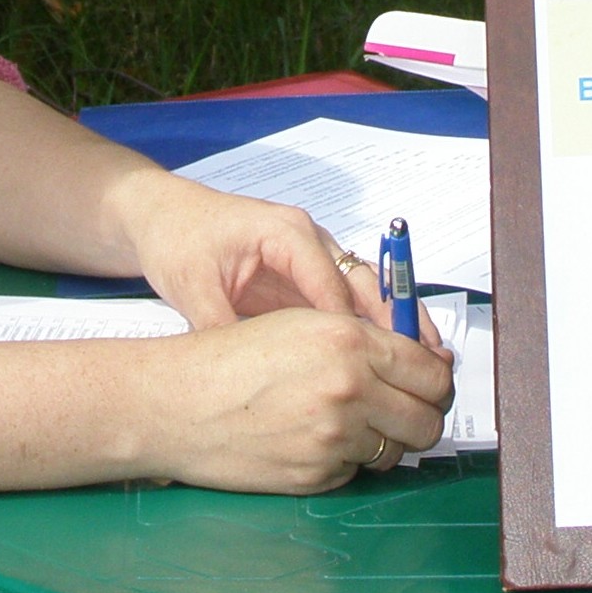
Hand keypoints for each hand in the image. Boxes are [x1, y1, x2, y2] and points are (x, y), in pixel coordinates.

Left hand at [111, 170, 441, 348]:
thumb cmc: (177, 240)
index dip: (351, 329)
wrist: (162, 216)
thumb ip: (218, 326)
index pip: (331, 283)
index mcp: (286, 232)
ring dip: (395, 327)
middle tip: (429, 362)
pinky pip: (348, 303)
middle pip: (365, 282)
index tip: (370, 370)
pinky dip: (371, 330)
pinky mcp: (307, 276)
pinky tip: (389, 361)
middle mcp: (311, 240)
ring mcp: (313, 256)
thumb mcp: (191, 285)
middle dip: (398, 323)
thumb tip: (242, 376)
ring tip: (428, 364)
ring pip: (366, 293)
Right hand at [135, 308, 455, 492]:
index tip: (432, 381)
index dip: (437, 379)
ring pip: (397, 450)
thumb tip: (420, 358)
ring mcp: (334, 438)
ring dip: (382, 439)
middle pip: (428, 419)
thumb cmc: (229, 359)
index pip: (432, 371)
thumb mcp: (303, 323)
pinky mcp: (317, 476)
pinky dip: (345, 459)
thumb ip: (364, 337)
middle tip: (403, 408)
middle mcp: (348, 389)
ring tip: (344, 421)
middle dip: (422, 416)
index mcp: (349, 342)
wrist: (176, 402)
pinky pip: (358, 471)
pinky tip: (310, 438)